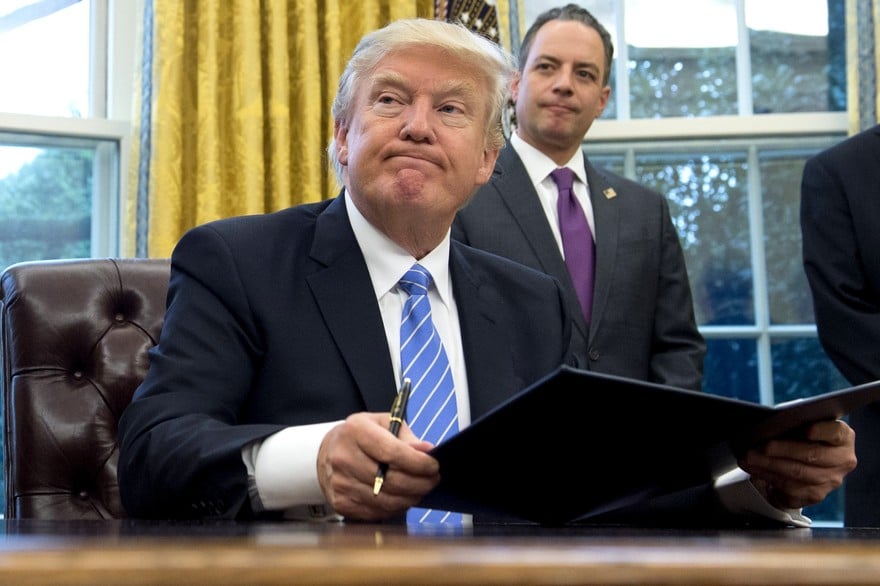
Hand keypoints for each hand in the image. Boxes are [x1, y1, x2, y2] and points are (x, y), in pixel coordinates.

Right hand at [316, 412, 438, 520]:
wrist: (327, 454)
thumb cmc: (362, 436)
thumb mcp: (383, 423)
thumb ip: (406, 437)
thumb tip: (427, 451)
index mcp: (356, 431)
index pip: (393, 453)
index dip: (418, 463)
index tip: (434, 466)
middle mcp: (344, 458)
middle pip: (391, 480)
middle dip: (420, 483)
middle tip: (434, 480)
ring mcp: (341, 483)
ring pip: (386, 500)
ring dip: (411, 498)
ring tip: (422, 489)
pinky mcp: (341, 503)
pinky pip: (377, 512)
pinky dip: (395, 508)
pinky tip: (403, 498)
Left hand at [739, 419, 855, 509]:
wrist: (798, 461)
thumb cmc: (798, 436)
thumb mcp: (800, 424)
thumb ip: (795, 422)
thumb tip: (774, 422)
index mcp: (843, 437)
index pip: (837, 433)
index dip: (823, 431)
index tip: (807, 430)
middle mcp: (842, 460)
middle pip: (814, 455)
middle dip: (785, 450)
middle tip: (764, 446)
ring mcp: (831, 480)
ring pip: (799, 474)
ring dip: (770, 465)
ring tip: (750, 457)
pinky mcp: (815, 495)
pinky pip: (789, 488)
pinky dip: (767, 476)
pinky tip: (753, 468)